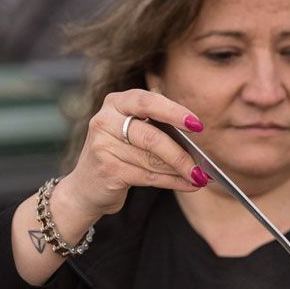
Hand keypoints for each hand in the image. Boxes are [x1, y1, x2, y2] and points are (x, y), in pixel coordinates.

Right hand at [59, 89, 208, 219]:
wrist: (86, 186)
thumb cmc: (120, 154)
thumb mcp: (134, 133)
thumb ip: (158, 129)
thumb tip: (196, 144)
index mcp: (116, 102)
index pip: (147, 102)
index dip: (173, 112)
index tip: (197, 125)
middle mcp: (105, 120)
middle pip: (151, 137)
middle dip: (181, 154)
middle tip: (203, 167)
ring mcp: (103, 146)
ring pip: (152, 160)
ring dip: (180, 171)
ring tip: (199, 177)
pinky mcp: (107, 170)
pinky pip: (148, 177)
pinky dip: (172, 182)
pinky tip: (189, 184)